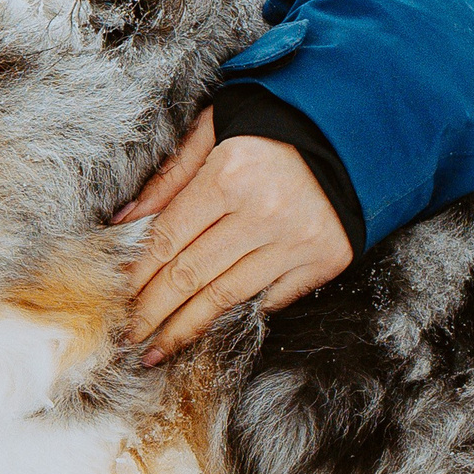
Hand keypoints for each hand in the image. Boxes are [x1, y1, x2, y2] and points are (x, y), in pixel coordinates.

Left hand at [116, 109, 352, 364]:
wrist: (357, 127)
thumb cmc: (274, 123)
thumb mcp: (214, 128)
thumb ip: (169, 176)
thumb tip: (122, 221)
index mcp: (229, 175)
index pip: (167, 238)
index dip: (137, 275)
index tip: (116, 301)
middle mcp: (263, 212)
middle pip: (191, 275)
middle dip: (153, 312)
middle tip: (128, 338)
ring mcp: (298, 239)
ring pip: (227, 296)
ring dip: (188, 328)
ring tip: (159, 350)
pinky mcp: (327, 257)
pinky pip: (273, 299)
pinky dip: (241, 313)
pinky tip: (213, 330)